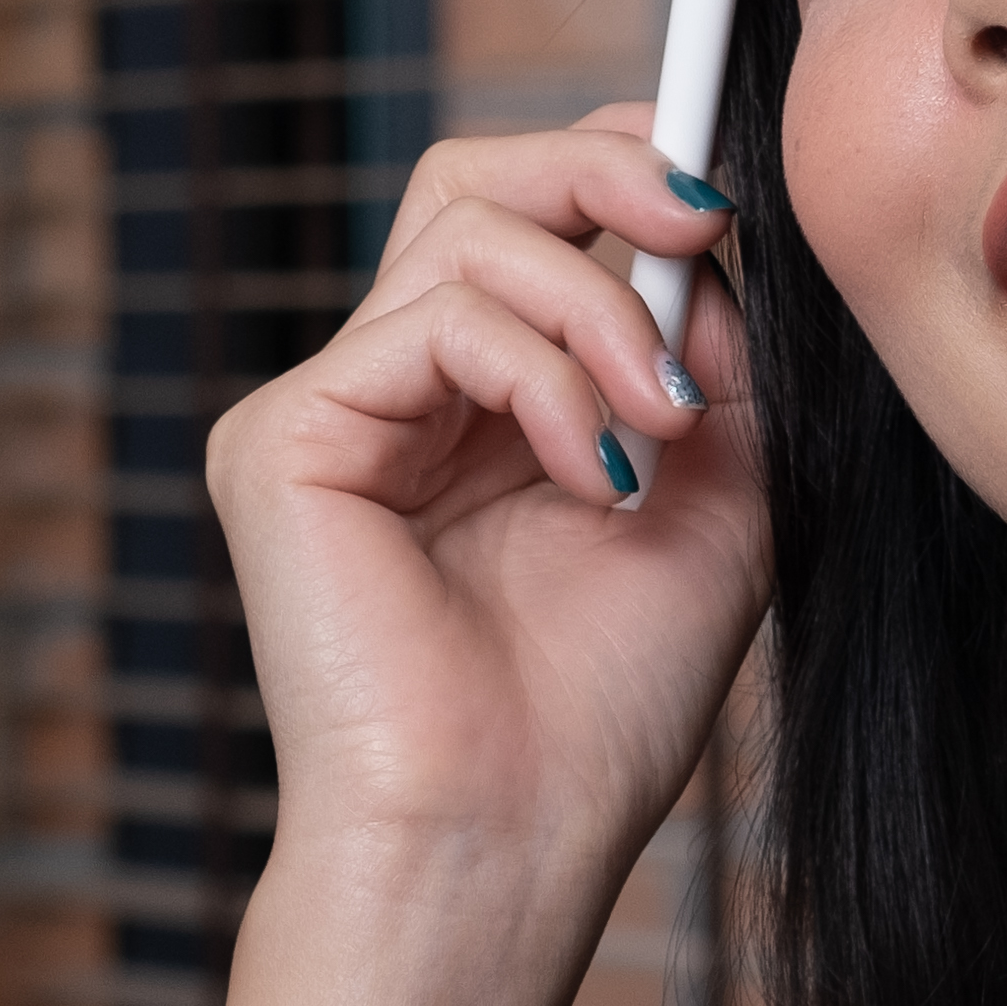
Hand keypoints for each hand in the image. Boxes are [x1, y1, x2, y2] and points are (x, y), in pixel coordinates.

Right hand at [208, 112, 769, 894]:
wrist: (507, 837)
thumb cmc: (598, 709)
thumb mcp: (715, 497)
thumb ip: (714, 359)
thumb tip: (704, 242)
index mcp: (484, 407)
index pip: (531, 216)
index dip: (619, 169)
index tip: (724, 203)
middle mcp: (397, 396)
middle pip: (471, 178)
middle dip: (602, 168)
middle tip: (703, 222)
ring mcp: (333, 411)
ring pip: (467, 229)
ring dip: (601, 310)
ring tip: (661, 426)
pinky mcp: (282, 438)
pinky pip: (434, 321)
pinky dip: (542, 376)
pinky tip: (591, 473)